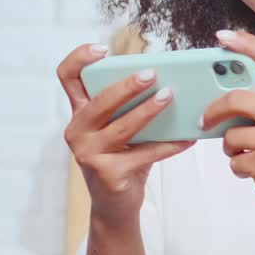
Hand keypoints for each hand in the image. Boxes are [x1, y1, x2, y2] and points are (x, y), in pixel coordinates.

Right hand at [58, 44, 193, 223]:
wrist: (115, 206)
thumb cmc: (122, 160)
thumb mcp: (119, 130)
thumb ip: (129, 108)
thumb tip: (167, 82)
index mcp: (79, 114)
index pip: (67, 77)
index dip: (79, 58)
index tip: (103, 49)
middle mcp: (77, 131)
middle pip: (100, 100)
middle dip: (127, 86)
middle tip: (152, 74)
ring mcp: (89, 154)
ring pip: (123, 126)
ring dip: (149, 110)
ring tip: (170, 96)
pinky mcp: (108, 174)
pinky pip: (145, 153)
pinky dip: (169, 144)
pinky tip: (187, 138)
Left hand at [201, 30, 254, 227]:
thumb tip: (226, 89)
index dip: (248, 44)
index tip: (224, 37)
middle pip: (238, 98)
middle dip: (214, 111)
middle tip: (205, 120)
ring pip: (232, 135)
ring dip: (231, 149)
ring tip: (247, 154)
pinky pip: (235, 160)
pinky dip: (239, 168)